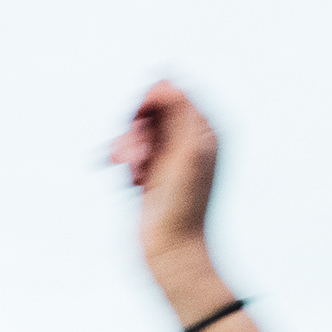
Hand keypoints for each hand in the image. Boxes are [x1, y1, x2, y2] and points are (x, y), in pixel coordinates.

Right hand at [109, 79, 229, 315]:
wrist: (172, 255)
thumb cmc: (183, 208)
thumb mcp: (186, 150)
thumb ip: (178, 109)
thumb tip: (162, 76)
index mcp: (207, 130)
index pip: (173, 91)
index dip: (150, 102)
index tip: (141, 123)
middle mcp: (192, 141)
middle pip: (152, 110)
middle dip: (136, 129)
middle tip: (137, 158)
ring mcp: (171, 159)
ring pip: (137, 132)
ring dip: (127, 148)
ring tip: (131, 173)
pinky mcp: (152, 176)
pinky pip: (130, 153)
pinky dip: (124, 162)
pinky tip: (128, 180)